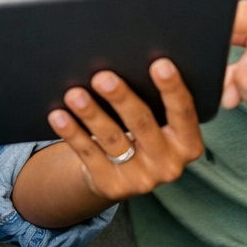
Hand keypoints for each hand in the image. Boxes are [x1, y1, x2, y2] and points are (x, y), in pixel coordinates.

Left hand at [47, 59, 203, 201]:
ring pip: (112, 139)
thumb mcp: (160, 124)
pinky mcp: (111, 185)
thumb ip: (155, 102)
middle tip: (103, 77)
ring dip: (91, 114)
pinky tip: (59, 116)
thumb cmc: (143, 133)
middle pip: (142, 124)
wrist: (122, 175)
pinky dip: (72, 133)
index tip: (160, 64)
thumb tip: (131, 61)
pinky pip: (88, 154)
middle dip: (121, 98)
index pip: (183, 113)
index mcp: (188, 144)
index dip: (173, 88)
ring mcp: (139, 179)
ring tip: (75, 94)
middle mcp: (168, 165)